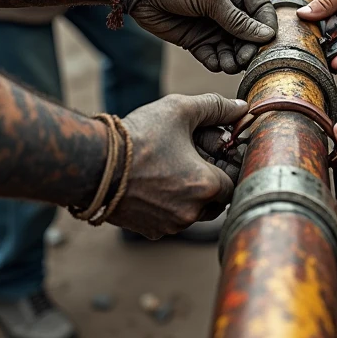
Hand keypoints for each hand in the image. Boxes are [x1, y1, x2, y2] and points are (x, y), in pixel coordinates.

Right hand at [111, 93, 247, 238]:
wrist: (93, 164)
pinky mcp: (150, 230)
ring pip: (195, 209)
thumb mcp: (181, 109)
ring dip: (192, 190)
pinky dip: (171, 201)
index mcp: (206, 187)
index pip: (236, 179)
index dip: (229, 160)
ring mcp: (170, 226)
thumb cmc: (140, 135)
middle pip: (217, 197)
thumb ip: (216, 107)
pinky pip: (172, 217)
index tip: (220, 146)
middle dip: (212, 175)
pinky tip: (157, 178)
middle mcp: (192, 214)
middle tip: (196, 152)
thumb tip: (243, 108)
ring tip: (175, 163)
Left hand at [125, 0, 277, 71]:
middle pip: (248, 31)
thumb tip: (265, 36)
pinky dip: (216, 61)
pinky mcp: (198, 39)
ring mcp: (212, 22)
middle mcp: (227, 3)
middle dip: (248, 46)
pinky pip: (214, 54)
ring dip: (233, 57)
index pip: (260, 6)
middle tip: (245, 59)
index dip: (265, 24)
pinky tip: (215, 63)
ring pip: (232, 46)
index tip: (268, 42)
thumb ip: (237, 19)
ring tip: (229, 65)